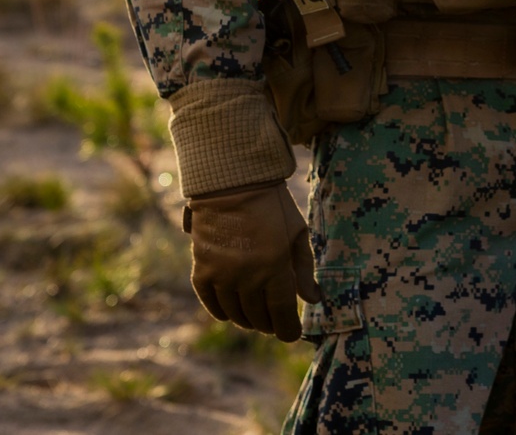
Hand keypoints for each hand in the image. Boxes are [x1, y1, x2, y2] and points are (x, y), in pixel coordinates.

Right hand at [185, 180, 320, 339]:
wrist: (233, 182)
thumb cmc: (272, 205)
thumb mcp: (297, 232)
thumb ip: (304, 269)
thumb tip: (313, 301)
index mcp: (275, 267)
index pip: (282, 316)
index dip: (288, 330)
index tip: (292, 333)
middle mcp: (247, 276)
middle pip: (259, 318)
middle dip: (270, 324)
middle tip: (275, 320)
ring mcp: (222, 276)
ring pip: (236, 315)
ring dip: (248, 319)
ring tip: (256, 314)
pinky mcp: (202, 271)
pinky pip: (212, 305)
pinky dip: (223, 311)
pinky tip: (232, 309)